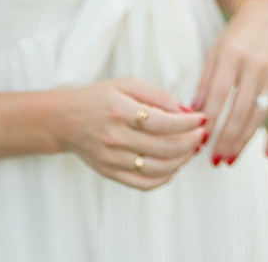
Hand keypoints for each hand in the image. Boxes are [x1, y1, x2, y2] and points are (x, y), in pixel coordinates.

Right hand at [49, 78, 206, 190]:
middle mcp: (115, 137)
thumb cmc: (99, 98)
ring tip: (192, 149)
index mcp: (120, 111)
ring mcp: (112, 159)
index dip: (189, 123)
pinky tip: (175, 165)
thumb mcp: (127, 84)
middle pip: (164, 148)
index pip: (164, 123)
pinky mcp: (110, 173)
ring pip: (158, 169)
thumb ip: (158, 95)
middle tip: (202, 134)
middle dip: (191, 142)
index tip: (203, 119)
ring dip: (182, 161)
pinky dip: (165, 178)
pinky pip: (144, 184)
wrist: (64, 120)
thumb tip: (185, 111)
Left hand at [195, 0, 267, 164]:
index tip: (197, 142)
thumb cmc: (237, 35)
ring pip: (258, 117)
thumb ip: (206, 82)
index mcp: (233, 56)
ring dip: (243, 142)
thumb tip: (193, 114)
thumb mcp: (216, 51)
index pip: (218, 97)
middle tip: (213, 160)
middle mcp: (255, 66)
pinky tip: (267, 154)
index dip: (208, 122)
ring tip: (229, 160)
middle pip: (239, 112)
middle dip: (225, 139)